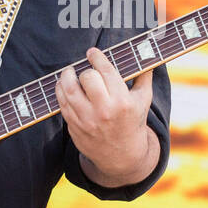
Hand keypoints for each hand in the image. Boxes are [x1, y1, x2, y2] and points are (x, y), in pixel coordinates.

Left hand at [56, 46, 155, 183]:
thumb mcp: (144, 100)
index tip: (92, 52)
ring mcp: (87, 120)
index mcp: (123, 102)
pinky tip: (64, 86)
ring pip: (69, 89)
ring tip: (69, 72)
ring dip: (66, 76)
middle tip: (86, 70)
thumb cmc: (133, 122)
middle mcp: (104, 111)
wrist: (122, 156)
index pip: (105, 71)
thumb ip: (144, 75)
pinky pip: (62, 103)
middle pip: (87, 78)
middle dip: (86, 71)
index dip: (96, 57)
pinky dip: (61, 91)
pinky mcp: (74, 127)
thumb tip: (146, 51)